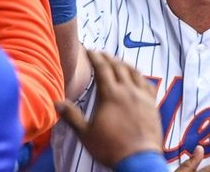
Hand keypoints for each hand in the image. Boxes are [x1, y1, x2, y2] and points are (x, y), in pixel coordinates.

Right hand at [56, 50, 161, 167]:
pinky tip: (138, 78)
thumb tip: (57, 103)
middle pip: (118, 67)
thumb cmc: (110, 148)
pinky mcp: (152, 104)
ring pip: (134, 72)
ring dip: (124, 64)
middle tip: (101, 54)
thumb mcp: (85, 133)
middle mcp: (128, 91)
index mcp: (110, 95)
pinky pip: (147, 84)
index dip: (95, 57)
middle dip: (108, 58)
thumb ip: (72, 116)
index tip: (90, 50)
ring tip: (117, 61)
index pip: (102, 69)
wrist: (138, 159)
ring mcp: (142, 96)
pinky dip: (140, 76)